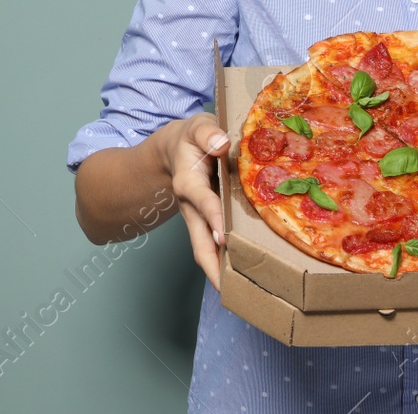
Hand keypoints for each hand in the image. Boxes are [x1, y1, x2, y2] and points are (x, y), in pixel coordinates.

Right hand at [161, 113, 230, 290]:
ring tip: (245, 290)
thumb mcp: (196, 127)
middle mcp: (191, 207)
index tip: (224, 236)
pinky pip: (214, 246)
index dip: (213, 217)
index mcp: (188, 182)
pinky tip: (246, 274)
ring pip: (206, 250)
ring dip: (221, 271)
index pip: (203, 201)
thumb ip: (207, 133)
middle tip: (230, 289)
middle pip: (199, 242)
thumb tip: (222, 144)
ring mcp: (198, 219)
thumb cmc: (190, 139)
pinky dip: (225, 261)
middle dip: (213, 266)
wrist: (172, 151)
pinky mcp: (206, 223)